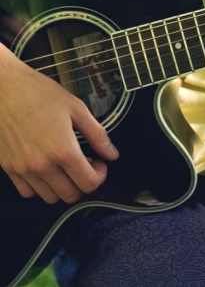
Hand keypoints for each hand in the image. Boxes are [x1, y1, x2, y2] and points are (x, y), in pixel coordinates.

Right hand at [0, 45, 118, 203]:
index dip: (100, 175)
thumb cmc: (39, 93)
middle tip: (84, 163)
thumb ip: (97, 134)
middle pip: (71, 195)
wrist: (4, 88)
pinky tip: (46, 168)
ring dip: (63, 186)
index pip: (89, 183)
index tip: (99, 163)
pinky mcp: (9, 169)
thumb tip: (112, 154)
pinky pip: (28, 192)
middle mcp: (42, 165)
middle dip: (83, 182)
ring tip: (65, 165)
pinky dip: (40, 187)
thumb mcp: (76, 107)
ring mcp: (23, 169)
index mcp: (63, 150)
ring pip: (50, 198)